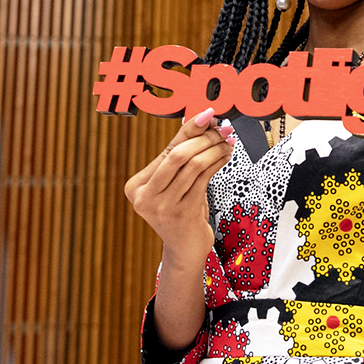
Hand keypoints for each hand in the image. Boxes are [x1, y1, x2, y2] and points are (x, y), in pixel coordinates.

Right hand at [124, 107, 235, 262]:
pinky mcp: (183, 213)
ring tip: (228, 142)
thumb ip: (180, 155)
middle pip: (177, 155)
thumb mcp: (174, 183)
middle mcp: (144, 197)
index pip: (166, 149)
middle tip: (223, 129)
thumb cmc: (180, 211)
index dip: (190, 129)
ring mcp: (162, 207)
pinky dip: (217, 163)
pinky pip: (204, 180)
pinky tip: (225, 156)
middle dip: (204, 138)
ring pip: (193, 166)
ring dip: (215, 150)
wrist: (184, 248)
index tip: (209, 115)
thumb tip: (200, 120)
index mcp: (135, 186)